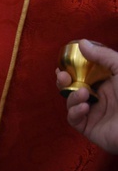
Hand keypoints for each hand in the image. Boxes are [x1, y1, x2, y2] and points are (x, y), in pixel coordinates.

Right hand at [56, 39, 117, 153]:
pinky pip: (73, 119)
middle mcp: (99, 97)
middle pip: (72, 87)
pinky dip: (75, 111)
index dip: (71, 69)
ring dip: (72, 96)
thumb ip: (103, 55)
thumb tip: (82, 43)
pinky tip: (85, 108)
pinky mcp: (89, 128)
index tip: (62, 63)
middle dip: (63, 81)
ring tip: (83, 93)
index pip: (84, 74)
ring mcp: (94, 113)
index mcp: (107, 83)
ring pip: (70, 102)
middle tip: (62, 76)